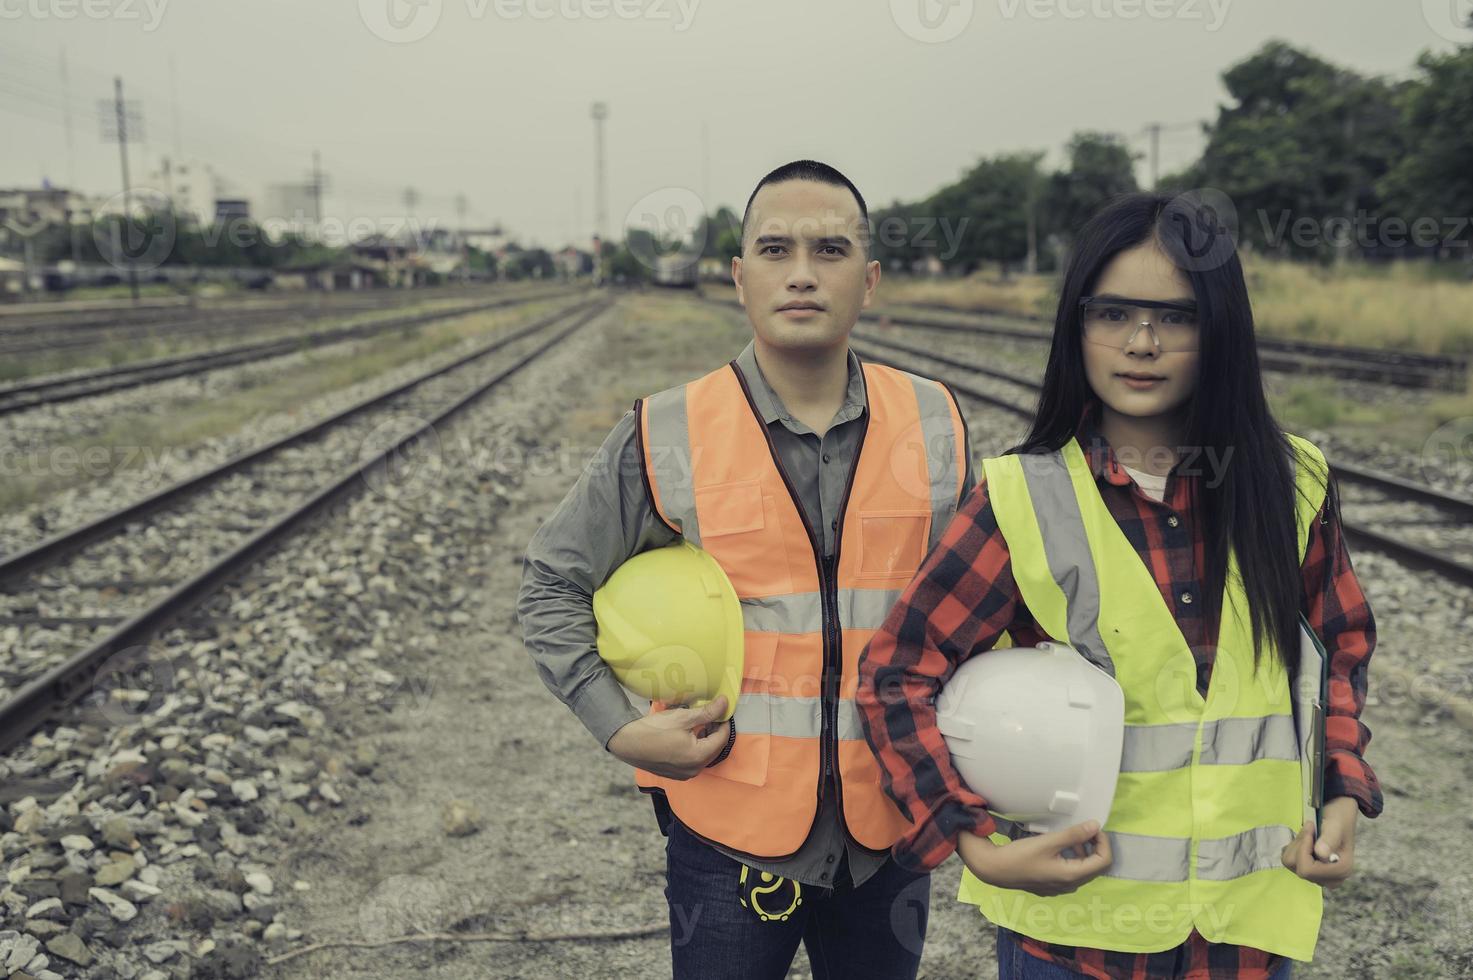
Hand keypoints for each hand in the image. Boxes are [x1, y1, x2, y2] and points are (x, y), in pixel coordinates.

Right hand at [606, 696, 729, 779]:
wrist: (627, 742)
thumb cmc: (654, 729)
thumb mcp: (683, 717)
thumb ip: (707, 712)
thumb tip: (725, 703)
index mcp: (698, 757)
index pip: (722, 738)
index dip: (724, 722)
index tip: (721, 710)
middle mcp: (694, 770)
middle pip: (714, 749)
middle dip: (715, 731)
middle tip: (711, 714)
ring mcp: (684, 774)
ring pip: (703, 755)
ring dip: (705, 740)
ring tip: (699, 722)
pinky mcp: (675, 774)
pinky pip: (692, 761)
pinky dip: (695, 748)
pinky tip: (688, 735)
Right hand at [956, 821, 1112, 896]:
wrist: (995, 869)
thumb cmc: (1021, 855)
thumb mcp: (1048, 841)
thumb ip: (1073, 835)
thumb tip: (1095, 826)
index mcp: (1072, 875)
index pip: (1103, 861)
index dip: (1103, 842)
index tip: (1093, 828)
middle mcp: (1070, 885)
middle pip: (1095, 867)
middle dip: (1093, 846)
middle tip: (1083, 830)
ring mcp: (1060, 888)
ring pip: (1082, 870)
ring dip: (1082, 852)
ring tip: (1070, 837)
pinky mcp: (1050, 886)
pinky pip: (1070, 873)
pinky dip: (1071, 858)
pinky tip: (1057, 849)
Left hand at [1282, 795, 1356, 887]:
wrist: (1339, 817)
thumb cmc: (1339, 819)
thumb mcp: (1336, 825)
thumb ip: (1329, 839)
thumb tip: (1321, 854)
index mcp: (1341, 870)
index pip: (1308, 870)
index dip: (1303, 848)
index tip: (1311, 829)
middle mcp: (1331, 879)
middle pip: (1299, 869)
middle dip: (1300, 845)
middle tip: (1311, 828)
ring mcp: (1320, 877)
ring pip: (1291, 864)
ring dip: (1296, 844)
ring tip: (1310, 834)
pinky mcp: (1310, 872)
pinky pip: (1289, 861)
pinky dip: (1294, 847)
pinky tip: (1306, 840)